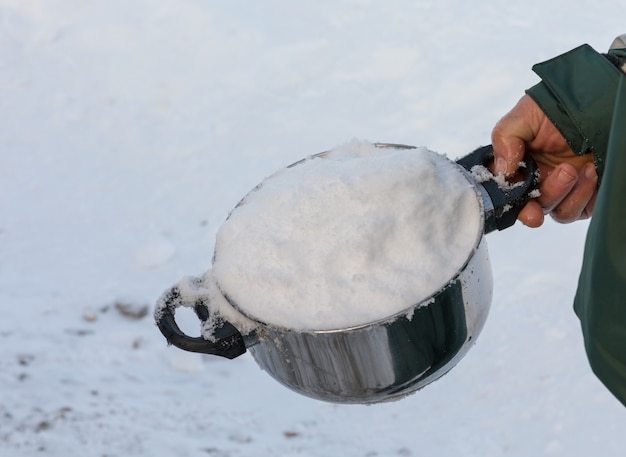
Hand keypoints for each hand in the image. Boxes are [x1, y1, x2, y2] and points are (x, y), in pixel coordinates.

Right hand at [491, 95, 597, 226]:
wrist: (595, 101)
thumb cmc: (555, 108)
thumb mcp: (523, 116)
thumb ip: (505, 140)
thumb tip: (502, 171)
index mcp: (516, 168)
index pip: (504, 193)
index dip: (506, 202)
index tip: (520, 201)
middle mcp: (536, 182)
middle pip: (530, 209)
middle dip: (539, 203)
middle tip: (558, 180)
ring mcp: (561, 190)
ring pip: (556, 212)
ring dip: (565, 194)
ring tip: (576, 168)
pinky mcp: (585, 195)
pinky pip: (580, 209)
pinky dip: (584, 195)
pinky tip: (591, 171)